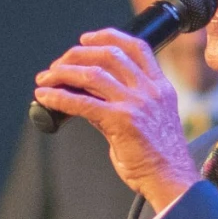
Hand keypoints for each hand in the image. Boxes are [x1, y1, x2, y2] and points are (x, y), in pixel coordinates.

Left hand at [32, 29, 198, 212]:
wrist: (171, 182)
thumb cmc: (158, 158)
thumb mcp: (148, 121)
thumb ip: (121, 105)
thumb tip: (86, 97)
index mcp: (161, 87)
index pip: (137, 47)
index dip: (108, 37)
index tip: (86, 39)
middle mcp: (150, 90)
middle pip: (109, 54)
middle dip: (77, 55)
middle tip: (57, 66)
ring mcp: (136, 104)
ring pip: (92, 74)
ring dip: (63, 73)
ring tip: (45, 79)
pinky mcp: (122, 121)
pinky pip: (82, 103)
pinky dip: (58, 97)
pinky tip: (45, 97)